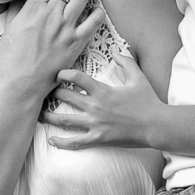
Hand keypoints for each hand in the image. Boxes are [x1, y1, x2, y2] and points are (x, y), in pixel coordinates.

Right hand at [0, 0, 105, 97]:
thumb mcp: (11, 25)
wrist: (21, 82)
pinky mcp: (77, 42)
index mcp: (32, 8)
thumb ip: (20, 5)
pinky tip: (96, 9)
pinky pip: (94, 20)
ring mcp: (66, 28)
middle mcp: (51, 14)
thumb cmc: (12, 56)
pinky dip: (98, 11)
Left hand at [42, 53, 162, 148]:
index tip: (58, 73)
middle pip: (65, 97)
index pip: (76, 78)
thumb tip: (115, 52)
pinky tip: (52, 140)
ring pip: (64, 120)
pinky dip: (61, 142)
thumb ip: (126, 62)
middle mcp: (95, 107)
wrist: (156, 125)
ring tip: (38, 114)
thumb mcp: (138, 78)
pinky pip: (75, 142)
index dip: (63, 73)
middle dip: (53, 92)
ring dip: (49, 116)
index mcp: (102, 91)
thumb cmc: (148, 101)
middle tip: (45, 91)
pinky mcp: (98, 139)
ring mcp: (95, 124)